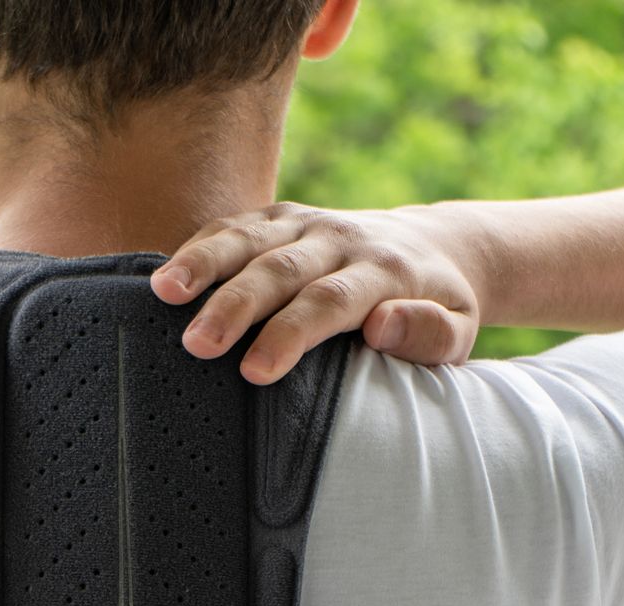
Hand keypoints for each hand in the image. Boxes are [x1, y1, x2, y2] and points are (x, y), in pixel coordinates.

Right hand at [149, 202, 481, 383]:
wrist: (435, 245)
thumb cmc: (437, 306)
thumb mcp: (459, 331)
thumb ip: (430, 334)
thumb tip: (382, 325)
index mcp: (384, 271)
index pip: (330, 301)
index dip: (291, 334)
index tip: (256, 371)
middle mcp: (341, 239)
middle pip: (281, 269)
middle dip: (236, 306)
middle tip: (198, 345)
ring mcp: (308, 222)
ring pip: (250, 238)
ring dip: (204, 263)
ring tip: (164, 293)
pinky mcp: (281, 217)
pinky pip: (235, 226)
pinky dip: (199, 247)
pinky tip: (164, 275)